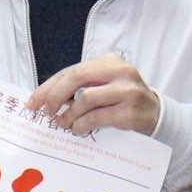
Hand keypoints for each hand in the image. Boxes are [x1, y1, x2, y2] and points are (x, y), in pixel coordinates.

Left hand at [27, 56, 160, 138]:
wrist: (158, 115)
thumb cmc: (124, 101)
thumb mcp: (105, 87)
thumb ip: (81, 88)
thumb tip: (46, 99)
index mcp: (109, 61)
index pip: (72, 70)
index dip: (49, 86)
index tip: (33, 102)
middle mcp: (120, 71)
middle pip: (76, 78)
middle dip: (55, 96)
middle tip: (46, 113)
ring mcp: (127, 90)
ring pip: (86, 98)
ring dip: (69, 114)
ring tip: (62, 124)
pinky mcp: (130, 111)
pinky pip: (98, 117)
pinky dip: (82, 124)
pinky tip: (77, 129)